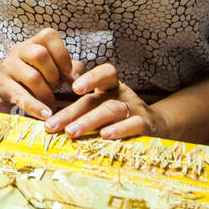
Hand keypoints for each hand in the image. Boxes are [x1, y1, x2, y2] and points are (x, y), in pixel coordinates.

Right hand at [0, 28, 86, 118]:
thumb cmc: (33, 74)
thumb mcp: (52, 67)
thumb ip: (70, 68)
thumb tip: (78, 79)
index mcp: (33, 42)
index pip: (48, 36)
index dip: (62, 54)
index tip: (68, 73)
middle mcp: (19, 51)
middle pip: (39, 54)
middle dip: (53, 74)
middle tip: (56, 87)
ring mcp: (8, 67)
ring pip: (32, 76)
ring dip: (46, 93)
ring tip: (52, 104)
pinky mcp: (3, 87)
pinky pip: (21, 96)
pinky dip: (36, 107)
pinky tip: (46, 114)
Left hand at [44, 62, 164, 140]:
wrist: (157, 126)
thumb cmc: (119, 114)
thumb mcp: (102, 101)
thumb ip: (81, 96)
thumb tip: (50, 93)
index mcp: (111, 86)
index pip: (105, 73)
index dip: (90, 77)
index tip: (73, 87)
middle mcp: (122, 94)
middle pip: (97, 99)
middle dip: (72, 111)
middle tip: (52, 124)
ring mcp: (135, 109)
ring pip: (112, 110)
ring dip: (89, 121)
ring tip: (71, 132)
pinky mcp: (145, 125)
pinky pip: (133, 125)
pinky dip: (119, 130)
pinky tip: (104, 135)